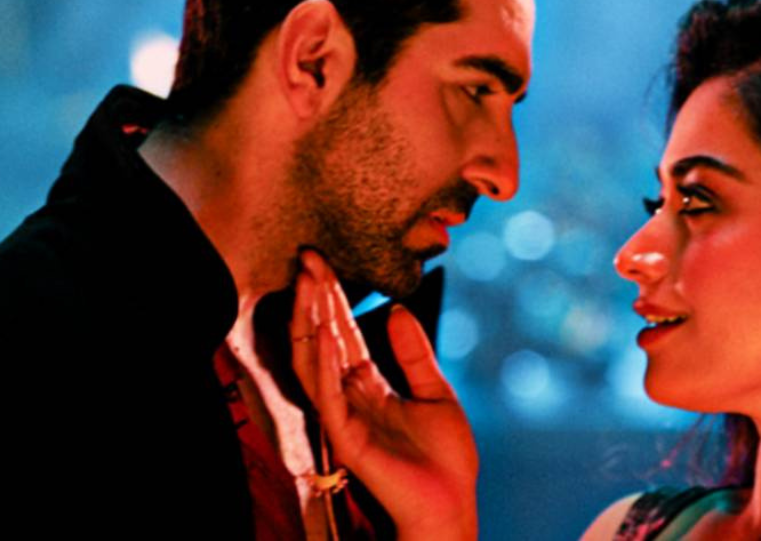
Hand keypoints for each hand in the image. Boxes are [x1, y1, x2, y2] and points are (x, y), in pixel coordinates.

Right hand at [291, 251, 478, 540]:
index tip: (322, 260)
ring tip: (310, 283)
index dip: (333, 297)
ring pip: (314, 361)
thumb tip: (395, 308)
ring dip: (311, 322)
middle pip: (322, 338)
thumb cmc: (446, 459)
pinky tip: (325, 332)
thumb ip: (413, 353)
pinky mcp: (345, 437)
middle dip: (315, 298)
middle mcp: (348, 397)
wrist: (452, 504)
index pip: (343, 332)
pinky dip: (324, 362)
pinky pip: (327, 394)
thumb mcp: (435, 391)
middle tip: (308, 256)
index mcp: (368, 386)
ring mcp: (343, 416)